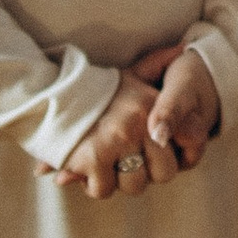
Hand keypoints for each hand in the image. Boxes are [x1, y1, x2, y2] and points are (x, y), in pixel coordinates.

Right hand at [49, 44, 221, 197]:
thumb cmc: (95, 92)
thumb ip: (157, 64)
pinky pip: (105, 189)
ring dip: (118, 181)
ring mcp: (117, 139)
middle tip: (125, 160)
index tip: (155, 153)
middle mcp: (138, 121)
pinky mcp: (93, 157)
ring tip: (105, 161)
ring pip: (135, 185)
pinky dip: (94, 185)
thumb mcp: (129, 74)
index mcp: (151, 104)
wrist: (47, 97)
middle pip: (165, 173)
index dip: (175, 155)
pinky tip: (86, 168)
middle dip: (147, 172)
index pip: (190, 143)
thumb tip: (182, 47)